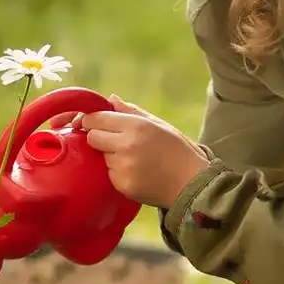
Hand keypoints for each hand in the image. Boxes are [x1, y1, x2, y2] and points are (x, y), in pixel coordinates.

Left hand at [68, 96, 211, 207]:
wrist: (192, 184)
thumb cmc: (178, 150)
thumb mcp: (159, 124)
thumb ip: (131, 111)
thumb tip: (110, 99)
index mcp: (136, 126)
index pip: (96, 119)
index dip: (90, 120)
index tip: (92, 123)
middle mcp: (126, 145)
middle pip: (92, 137)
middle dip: (98, 137)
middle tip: (114, 141)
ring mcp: (123, 167)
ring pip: (101, 156)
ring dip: (110, 156)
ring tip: (134, 159)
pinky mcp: (122, 185)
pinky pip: (109, 174)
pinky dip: (118, 172)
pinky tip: (136, 172)